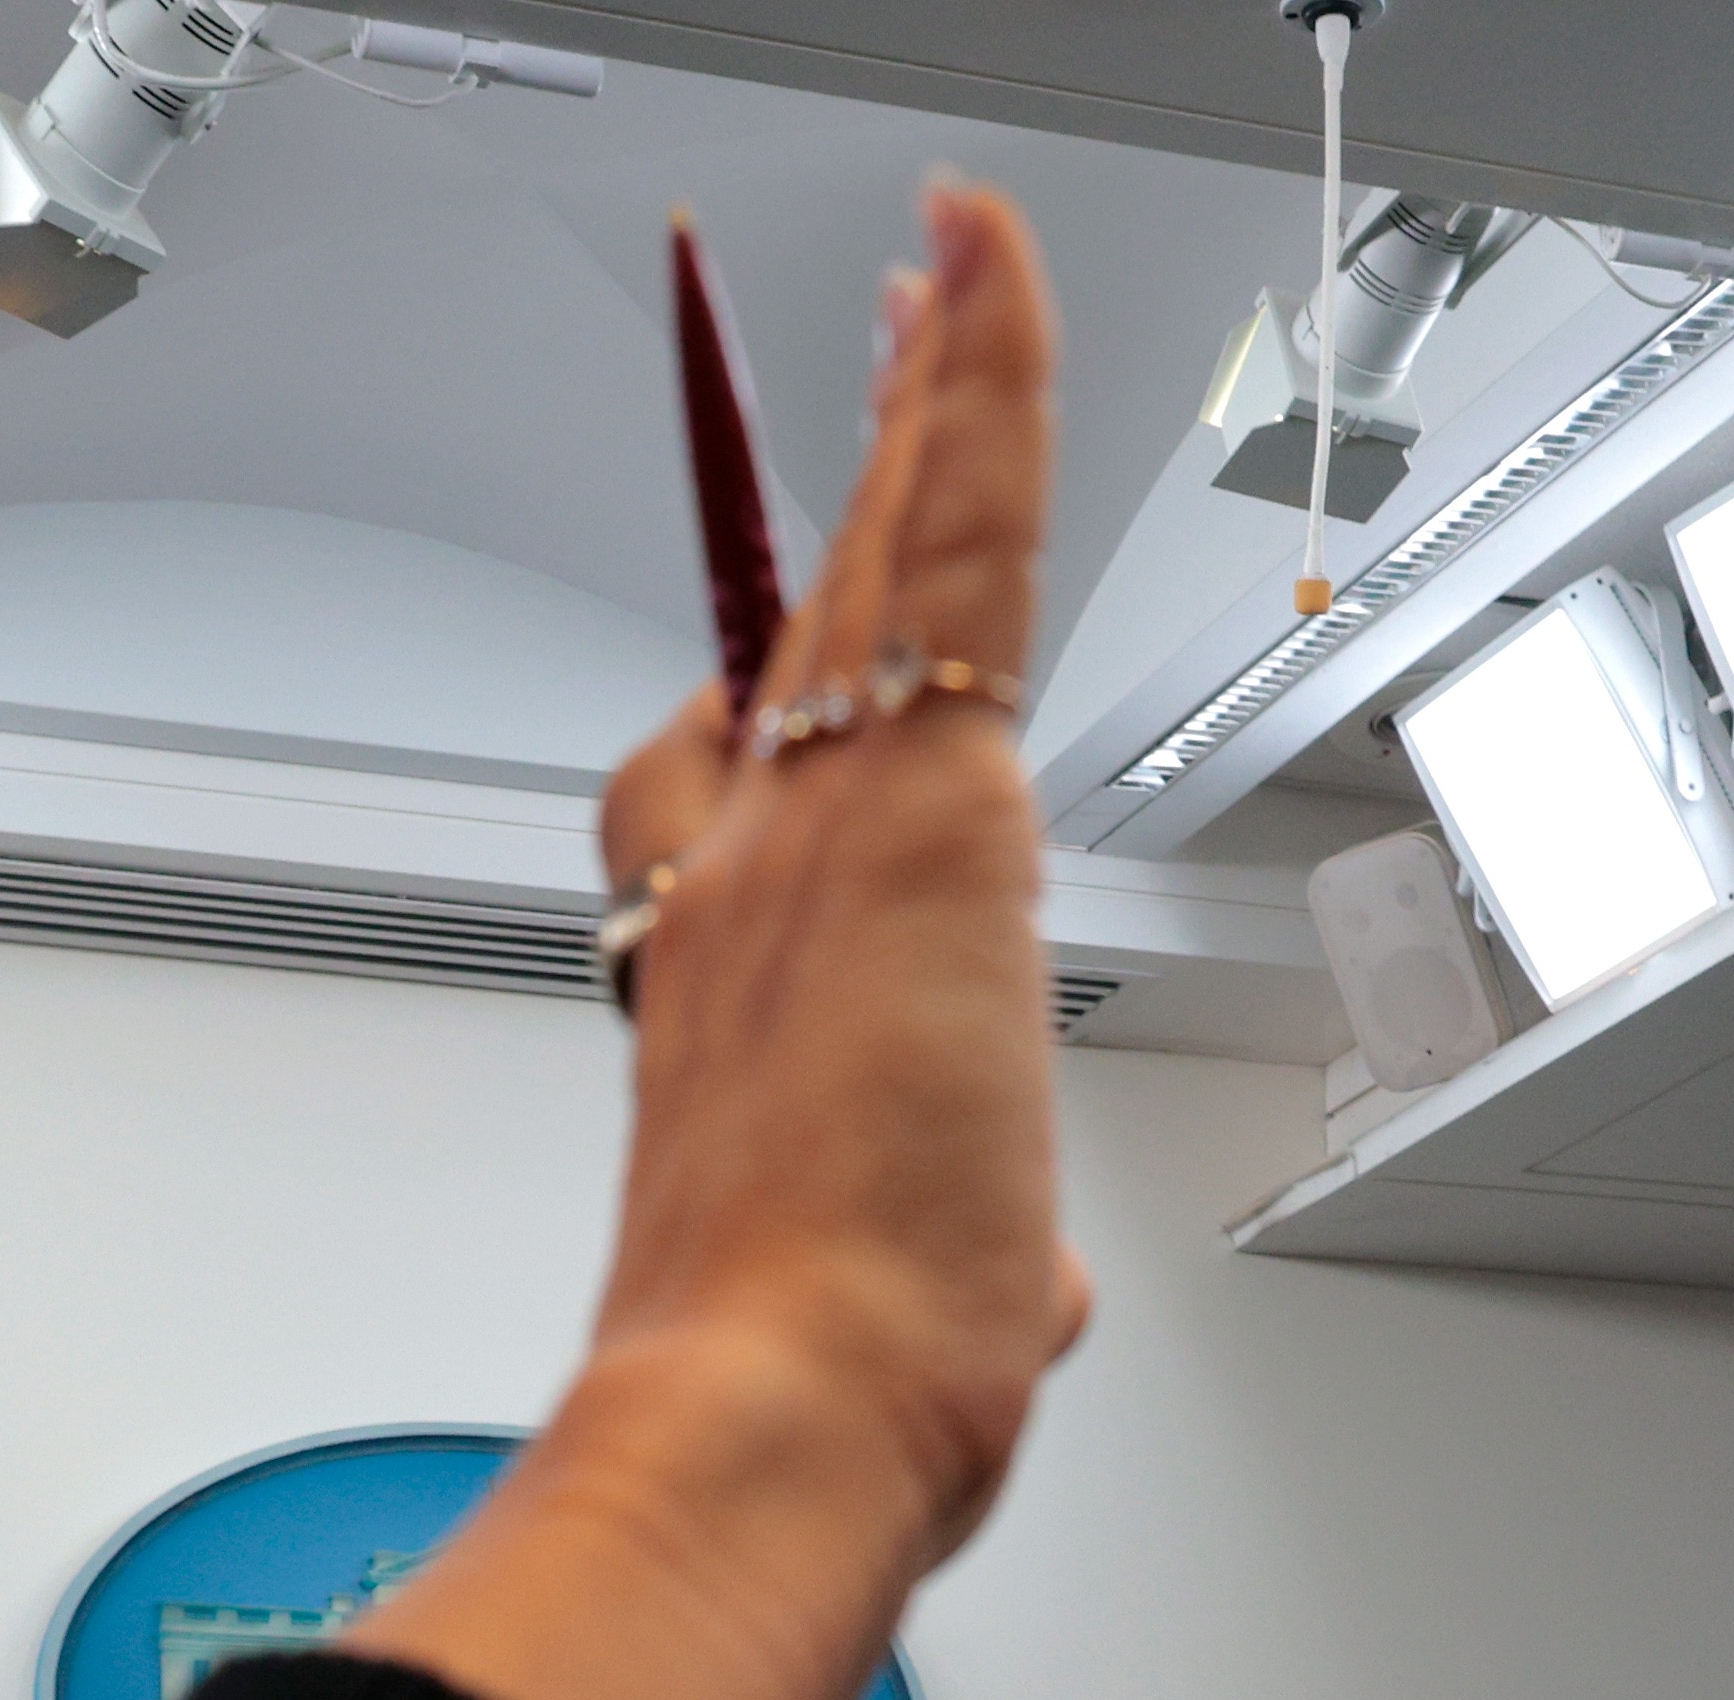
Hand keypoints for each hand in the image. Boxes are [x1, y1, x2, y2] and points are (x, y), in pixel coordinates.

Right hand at [353, 186, 1089, 1699]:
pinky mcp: (922, 792)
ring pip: (877, 548)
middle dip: (844, 477)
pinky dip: (972, 377)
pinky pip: (958, 532)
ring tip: (940, 272)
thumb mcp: (917, 1300)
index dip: (767, 679)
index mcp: (720, 983)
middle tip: (874, 354)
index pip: (739, 781)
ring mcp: (814, 824)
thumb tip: (1013, 1289)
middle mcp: (738, 875)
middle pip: (798, 621)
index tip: (785, 621)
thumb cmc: (815, 1383)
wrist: (779, 1403)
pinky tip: (976, 262)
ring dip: (916, 396)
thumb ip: (966, 1255)